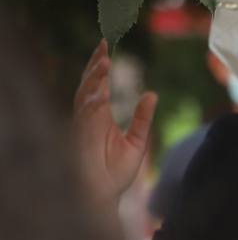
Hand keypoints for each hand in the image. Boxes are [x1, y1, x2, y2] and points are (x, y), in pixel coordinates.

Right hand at [73, 40, 157, 204]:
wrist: (104, 194)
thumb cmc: (117, 172)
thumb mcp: (137, 141)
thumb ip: (142, 118)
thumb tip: (152, 94)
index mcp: (101, 115)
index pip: (100, 84)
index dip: (101, 65)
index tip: (107, 46)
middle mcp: (90, 116)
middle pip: (89, 83)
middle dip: (95, 64)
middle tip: (104, 45)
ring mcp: (83, 124)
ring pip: (85, 94)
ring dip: (94, 78)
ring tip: (105, 62)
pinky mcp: (82, 135)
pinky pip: (84, 115)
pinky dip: (92, 102)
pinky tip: (101, 94)